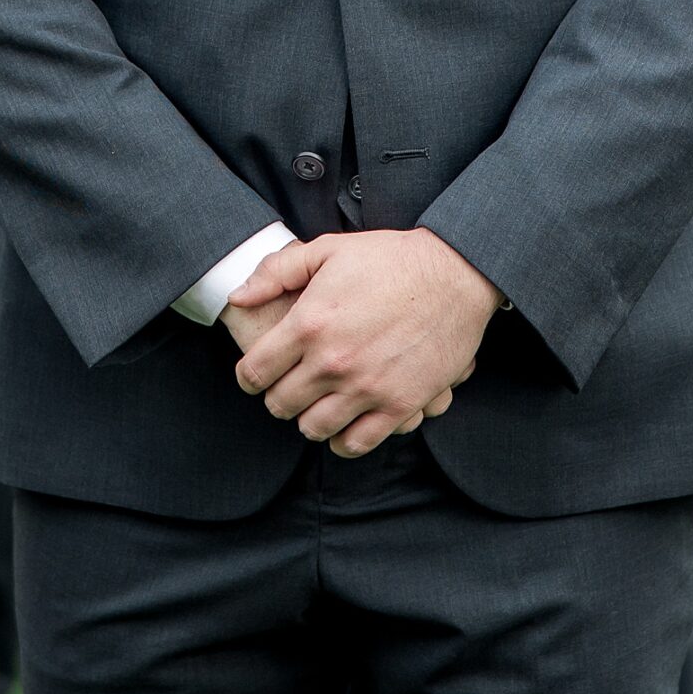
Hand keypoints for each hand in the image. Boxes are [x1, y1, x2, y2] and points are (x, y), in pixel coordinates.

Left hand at [229, 229, 498, 459]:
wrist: (454, 274)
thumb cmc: (390, 259)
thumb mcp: (329, 250)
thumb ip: (276, 271)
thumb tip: (238, 298)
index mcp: (309, 324)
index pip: (253, 373)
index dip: (249, 375)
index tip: (259, 372)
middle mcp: (332, 362)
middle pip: (280, 405)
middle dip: (279, 395)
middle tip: (291, 383)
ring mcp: (366, 387)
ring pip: (313, 429)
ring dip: (309, 418)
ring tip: (319, 401)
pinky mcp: (399, 404)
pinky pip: (355, 443)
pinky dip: (343, 439)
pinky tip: (345, 422)